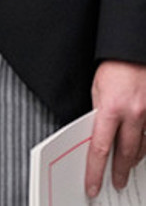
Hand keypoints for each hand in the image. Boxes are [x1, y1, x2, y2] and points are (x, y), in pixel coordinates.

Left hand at [85, 60, 145, 197]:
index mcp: (111, 108)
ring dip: (134, 159)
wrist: (134, 50)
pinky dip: (145, 144)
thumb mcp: (98, 88)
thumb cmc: (114, 65)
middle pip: (125, 154)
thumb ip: (100, 112)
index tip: (93, 183)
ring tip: (127, 167)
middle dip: (120, 171)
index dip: (96, 170)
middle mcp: (132, 114)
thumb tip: (99, 133)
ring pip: (142, 147)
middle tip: (116, 182)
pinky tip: (141, 148)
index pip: (101, 148)